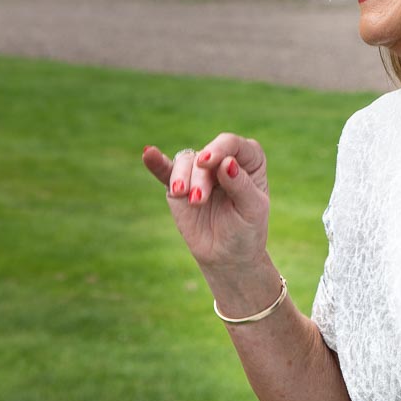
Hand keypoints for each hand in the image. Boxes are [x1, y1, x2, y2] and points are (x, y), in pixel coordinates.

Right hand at [142, 135, 270, 273]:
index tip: (207, 162)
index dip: (220, 149)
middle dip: (201, 176)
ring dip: (182, 179)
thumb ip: (240, 185)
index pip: (232, 144)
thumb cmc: (246, 229)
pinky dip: (157, 162)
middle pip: (206, 154)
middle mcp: (223, 159)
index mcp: (248, 159)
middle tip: (198, 201)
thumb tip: (226, 162)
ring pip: (186, 161)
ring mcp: (200, 171)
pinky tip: (148, 153)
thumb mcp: (252, 209)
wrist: (227, 256)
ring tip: (187, 200)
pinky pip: (166, 170)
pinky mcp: (179, 185)